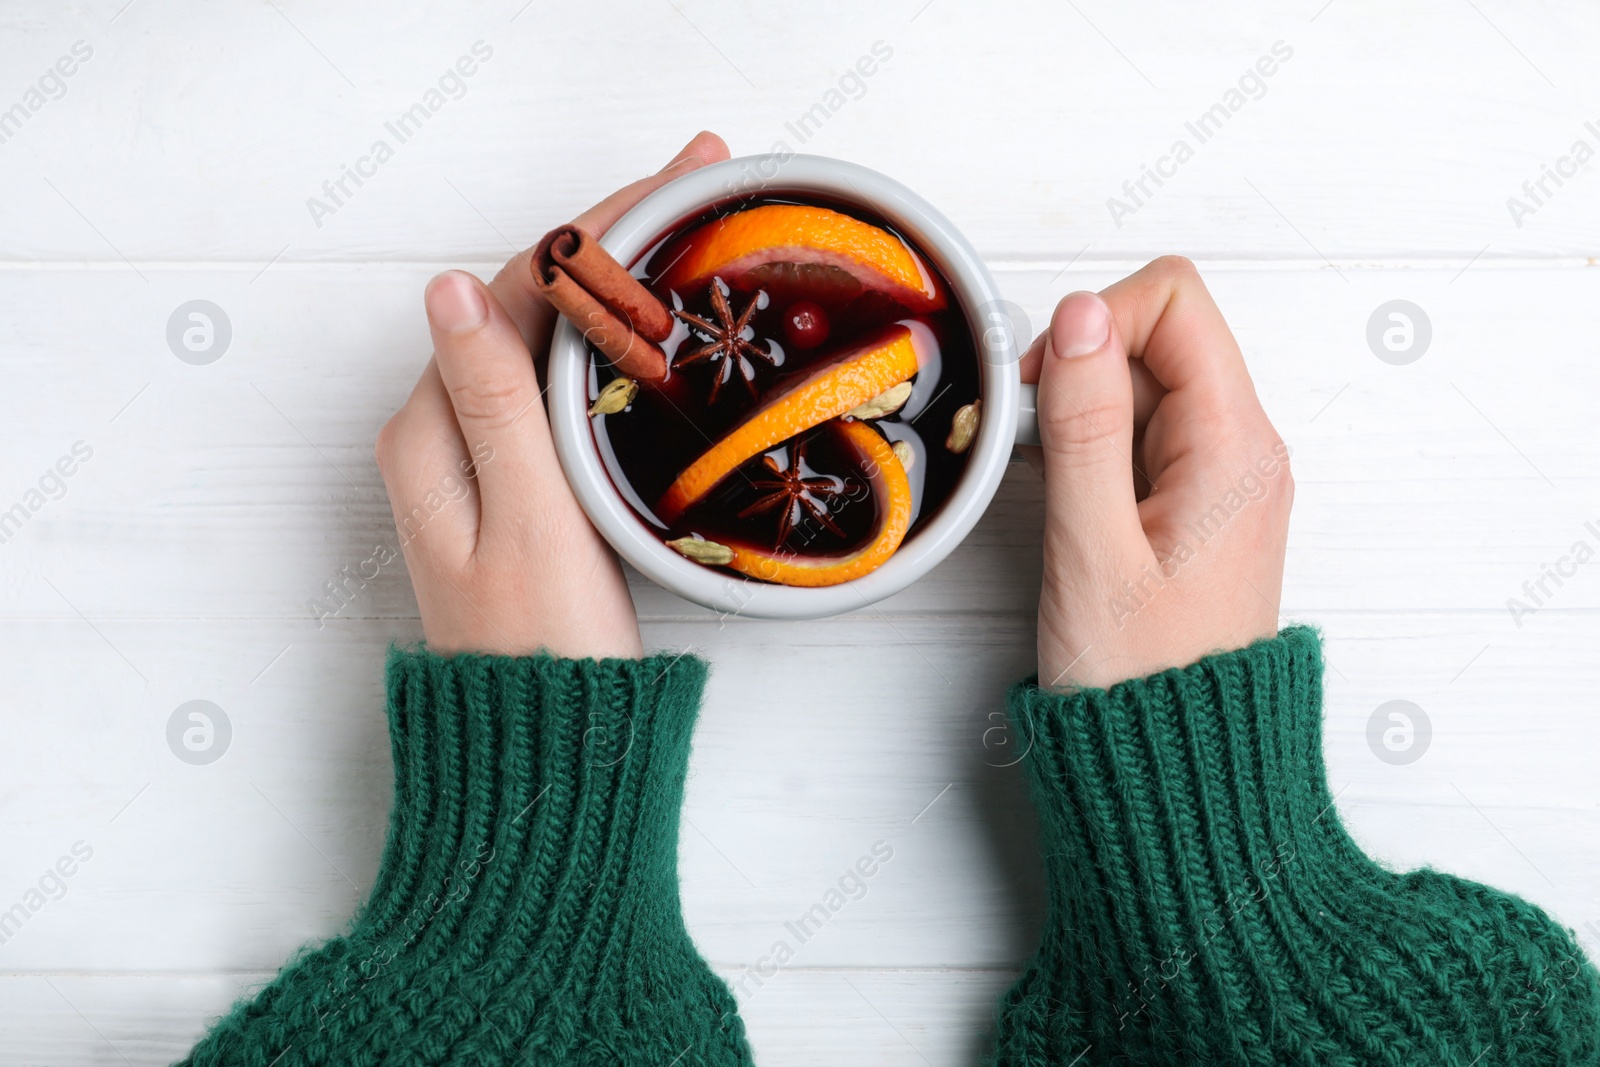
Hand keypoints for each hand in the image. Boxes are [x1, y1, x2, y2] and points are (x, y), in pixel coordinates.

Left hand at [375, 132, 730, 657]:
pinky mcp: (512, 489)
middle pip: (525, 305)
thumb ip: (494, 405)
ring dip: (609, 283)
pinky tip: (652, 326)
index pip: (511, 293)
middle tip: (696, 184)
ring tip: (688, 233)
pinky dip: (606, 345)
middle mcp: (439, 435)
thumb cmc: (544, 651)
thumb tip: (453, 289)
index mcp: (430, 433)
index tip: (671, 183)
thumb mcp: (526, 522)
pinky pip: (555, 388)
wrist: (545, 757)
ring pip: (545, 341)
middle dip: (608, 239)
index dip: (592, 230)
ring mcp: (476, 462)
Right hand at [1022, 256, 1292, 689]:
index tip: (1045, 383)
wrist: (1177, 772)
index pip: (1175, 300)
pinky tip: (1063, 498)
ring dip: (1079, 412)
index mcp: (1235, 445)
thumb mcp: (1095, 549)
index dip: (1096, 319)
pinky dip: (1089, 448)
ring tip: (1050, 486)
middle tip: (1036, 443)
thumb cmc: (1144, 684)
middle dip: (1080, 366)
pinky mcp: (1189, 505)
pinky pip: (1136, 436)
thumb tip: (1080, 317)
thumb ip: (1085, 425)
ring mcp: (1217, 476)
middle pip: (1155, 336)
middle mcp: (1240, 449)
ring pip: (1139, 386)